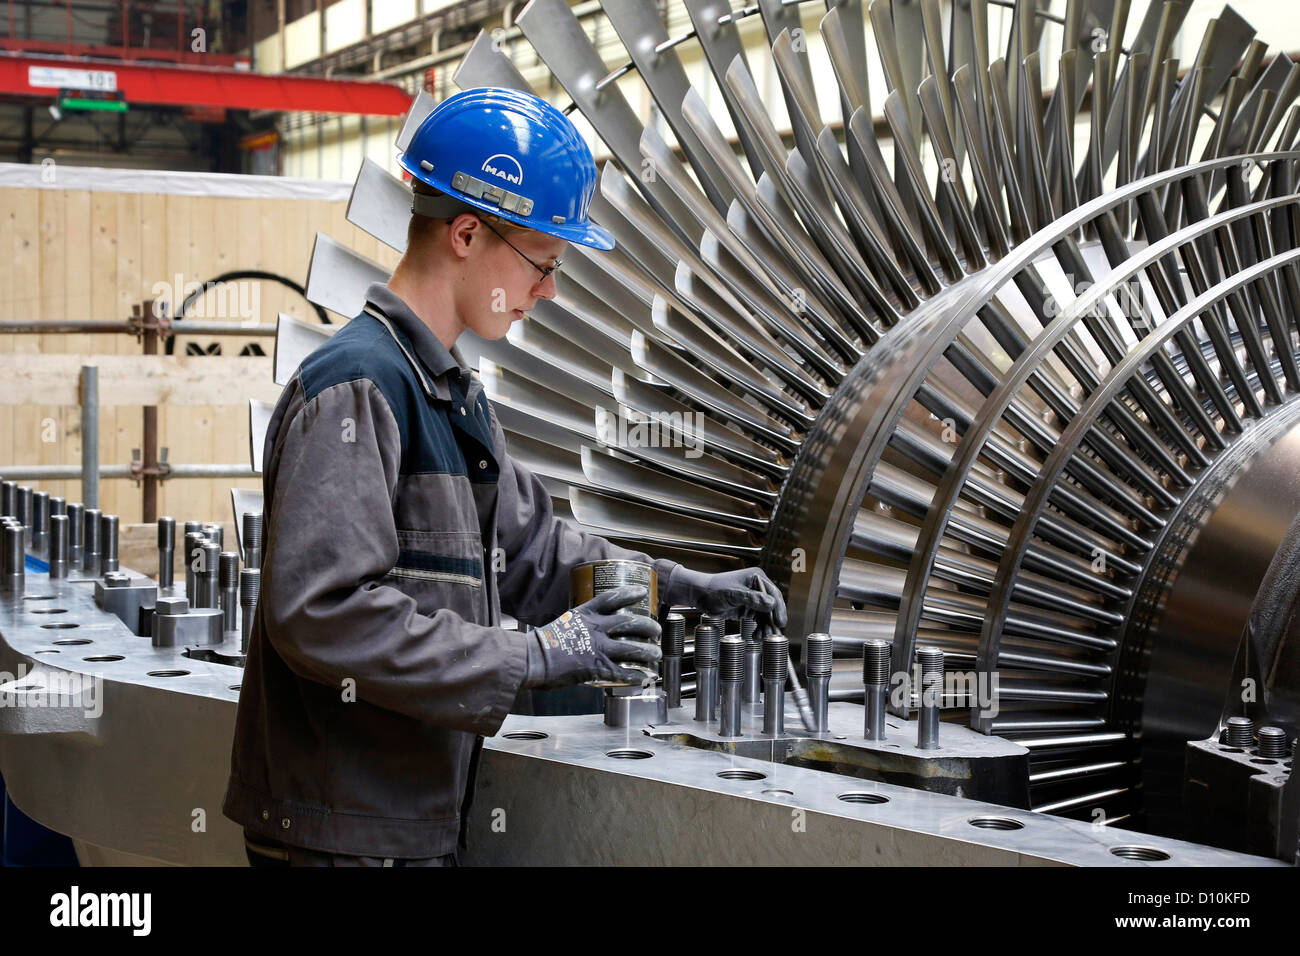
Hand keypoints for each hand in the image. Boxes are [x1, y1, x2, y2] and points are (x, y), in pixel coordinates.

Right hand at [524, 585, 661, 688]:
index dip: (629, 593)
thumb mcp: (564, 623)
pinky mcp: (597, 668)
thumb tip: (588, 629)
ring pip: (633, 648)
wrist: (532, 659)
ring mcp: (598, 648)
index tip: (642, 591)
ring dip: (648, 652)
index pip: (612, 598)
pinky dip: (637, 676)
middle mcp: (596, 628)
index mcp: (586, 614)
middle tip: (656, 629)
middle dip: (648, 626)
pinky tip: (646, 677)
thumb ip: (580, 625)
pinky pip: (624, 672)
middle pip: (630, 622)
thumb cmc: (542, 643)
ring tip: (657, 654)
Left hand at [663, 566, 787, 631]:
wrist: (700, 595)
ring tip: (763, 637)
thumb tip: (771, 604)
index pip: (773, 594)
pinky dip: (759, 628)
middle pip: (772, 606)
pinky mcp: (747, 609)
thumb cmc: (714, 588)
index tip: (780, 621)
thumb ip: (752, 599)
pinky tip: (756, 636)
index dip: (778, 608)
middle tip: (774, 633)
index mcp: (756, 578)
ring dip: (766, 626)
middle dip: (772, 620)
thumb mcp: (734, 594)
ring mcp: (753, 599)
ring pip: (766, 615)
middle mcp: (757, 588)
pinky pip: (758, 620)